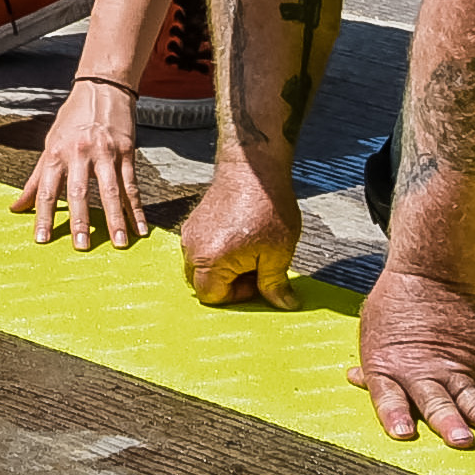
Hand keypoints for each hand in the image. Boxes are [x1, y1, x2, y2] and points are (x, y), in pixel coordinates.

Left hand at [10, 79, 150, 248]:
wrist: (102, 88)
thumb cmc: (72, 120)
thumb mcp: (49, 144)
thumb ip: (34, 179)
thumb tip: (15, 206)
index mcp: (56, 152)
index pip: (46, 189)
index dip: (43, 215)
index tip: (42, 239)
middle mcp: (80, 153)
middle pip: (79, 192)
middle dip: (80, 221)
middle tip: (82, 246)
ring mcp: (105, 152)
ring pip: (111, 191)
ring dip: (116, 219)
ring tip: (118, 243)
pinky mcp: (126, 152)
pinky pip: (132, 185)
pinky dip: (137, 208)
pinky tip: (140, 228)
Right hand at [180, 166, 300, 307]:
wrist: (253, 168)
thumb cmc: (267, 208)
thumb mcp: (279, 252)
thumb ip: (275, 284)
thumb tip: (284, 306)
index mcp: (211, 260)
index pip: (213, 297)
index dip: (238, 295)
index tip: (258, 280)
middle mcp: (193, 248)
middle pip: (202, 283)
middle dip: (227, 283)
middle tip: (255, 268)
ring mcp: (190, 233)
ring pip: (200, 266)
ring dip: (222, 267)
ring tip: (249, 251)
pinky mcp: (193, 221)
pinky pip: (200, 248)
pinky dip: (217, 251)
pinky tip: (240, 238)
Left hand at [355, 267, 474, 448]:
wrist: (430, 273)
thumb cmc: (396, 304)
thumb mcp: (372, 334)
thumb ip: (372, 365)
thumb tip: (355, 380)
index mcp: (389, 369)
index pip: (389, 397)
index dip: (396, 415)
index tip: (404, 434)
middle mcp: (423, 373)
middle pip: (437, 402)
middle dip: (449, 423)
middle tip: (461, 441)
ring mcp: (454, 369)